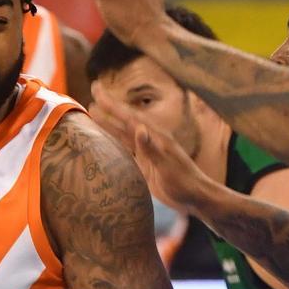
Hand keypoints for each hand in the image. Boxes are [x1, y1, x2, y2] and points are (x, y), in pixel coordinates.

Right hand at [90, 82, 213, 213]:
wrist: (195, 197)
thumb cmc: (185, 182)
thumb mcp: (167, 166)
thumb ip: (152, 149)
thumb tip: (138, 128)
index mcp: (156, 136)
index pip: (130, 117)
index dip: (113, 104)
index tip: (98, 91)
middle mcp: (151, 140)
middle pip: (125, 121)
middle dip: (109, 107)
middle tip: (94, 91)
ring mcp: (148, 152)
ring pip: (124, 134)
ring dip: (109, 124)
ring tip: (92, 112)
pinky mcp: (146, 164)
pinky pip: (127, 150)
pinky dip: (115, 143)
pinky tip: (105, 142)